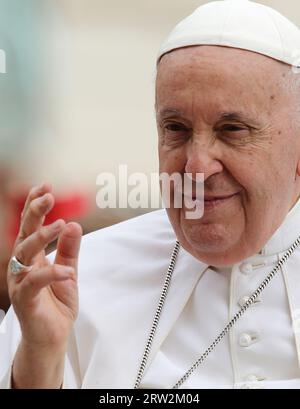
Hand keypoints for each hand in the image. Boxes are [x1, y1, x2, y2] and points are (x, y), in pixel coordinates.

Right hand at [7, 183, 81, 387]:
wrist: (52, 336)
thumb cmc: (57, 302)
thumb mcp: (69, 270)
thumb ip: (70, 249)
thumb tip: (74, 223)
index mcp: (32, 257)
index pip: (30, 226)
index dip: (34, 205)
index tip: (45, 186)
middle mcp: (22, 266)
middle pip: (24, 234)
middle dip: (34, 212)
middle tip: (48, 196)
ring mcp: (20, 282)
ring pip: (23, 254)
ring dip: (41, 237)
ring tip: (60, 225)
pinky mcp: (24, 301)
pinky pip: (34, 284)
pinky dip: (50, 274)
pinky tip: (67, 270)